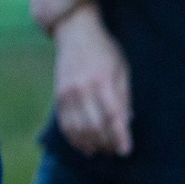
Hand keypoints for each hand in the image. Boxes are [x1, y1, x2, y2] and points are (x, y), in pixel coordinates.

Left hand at [28, 0, 86, 32]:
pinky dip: (51, 30)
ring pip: (40, 15)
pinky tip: (62, 32)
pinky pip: (45, 27)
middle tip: (65, 14)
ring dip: (50, 21)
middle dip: (51, 8)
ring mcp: (36, 2)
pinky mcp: (43, 15)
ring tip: (64, 26)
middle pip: (40, 2)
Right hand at [52, 5, 132, 156]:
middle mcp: (82, 89)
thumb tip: (126, 122)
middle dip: (107, 143)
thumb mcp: (121, 68)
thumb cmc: (104, 49)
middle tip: (116, 152)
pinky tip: (85, 146)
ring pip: (78, 128)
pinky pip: (65, 124)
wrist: (75, 31)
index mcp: (102, 81)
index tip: (126, 150)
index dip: (120, 136)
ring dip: (91, 144)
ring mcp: (67, 93)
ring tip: (102, 151)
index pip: (112, 116)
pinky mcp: (58, 95)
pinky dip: (74, 139)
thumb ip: (123, 96)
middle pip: (95, 126)